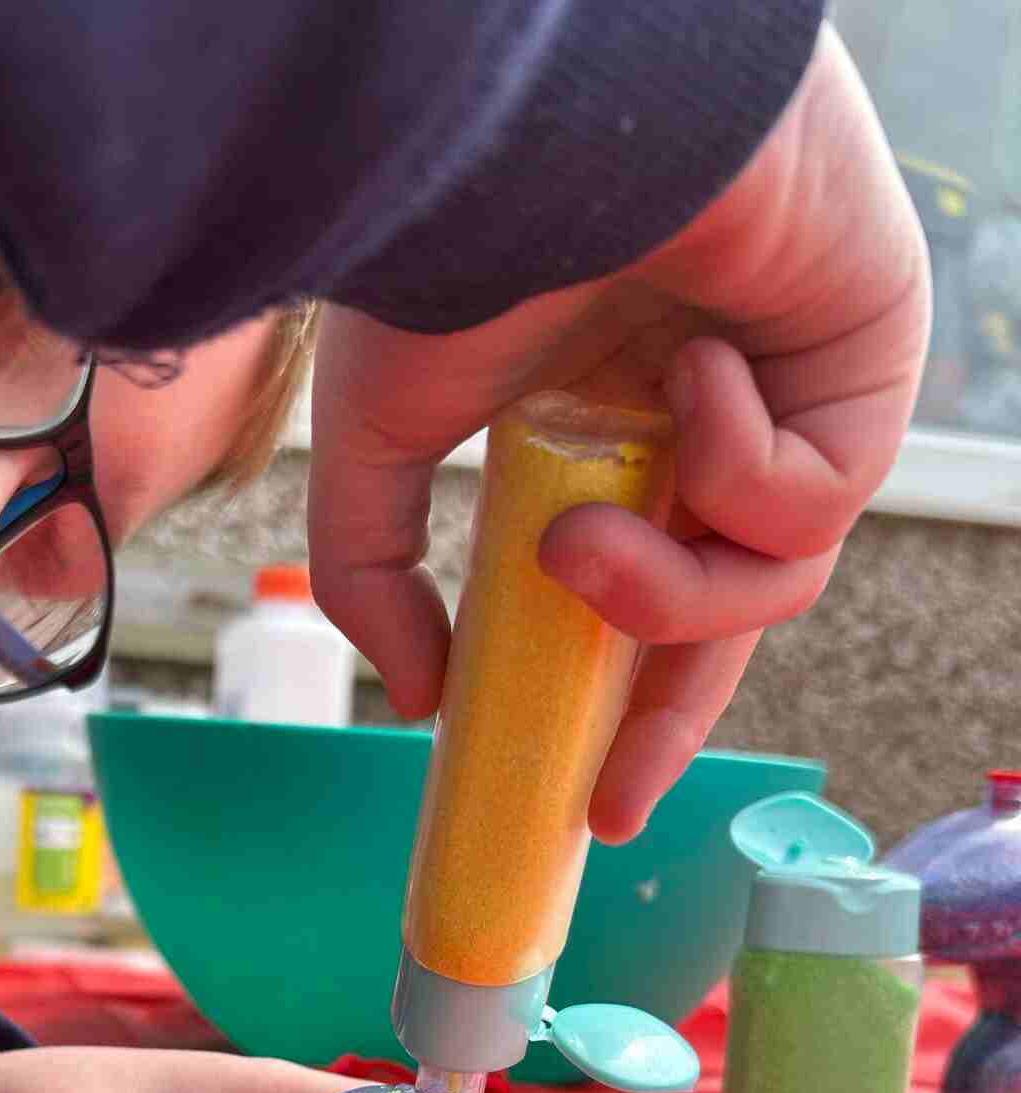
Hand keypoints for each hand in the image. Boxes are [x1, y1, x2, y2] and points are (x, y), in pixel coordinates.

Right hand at [307, 24, 929, 842]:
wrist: (543, 135)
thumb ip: (376, 575)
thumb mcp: (377, 442)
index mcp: (610, 429)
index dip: (619, 706)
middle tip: (612, 798)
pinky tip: (693, 370)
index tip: (588, 804)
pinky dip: (738, 466)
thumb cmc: (460, 251)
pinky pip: (813, 498)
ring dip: (668, 591)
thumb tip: (418, 695)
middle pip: (722, 612)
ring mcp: (791, 394)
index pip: (640, 595)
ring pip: (769, 579)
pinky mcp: (868, 367)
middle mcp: (705, 418)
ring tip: (581, 540)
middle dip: (667, 714)